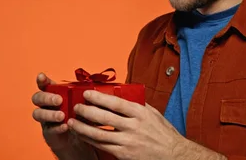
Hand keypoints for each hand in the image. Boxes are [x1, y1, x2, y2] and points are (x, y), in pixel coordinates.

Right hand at [31, 73, 97, 159]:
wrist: (79, 136)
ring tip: (62, 116)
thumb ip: (84, 97)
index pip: (44, 84)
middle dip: (47, 98)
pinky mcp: (48, 132)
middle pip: (37, 98)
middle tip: (59, 100)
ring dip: (50, 114)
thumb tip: (93, 90)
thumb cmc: (81, 114)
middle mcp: (46, 105)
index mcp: (54, 94)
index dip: (41, 80)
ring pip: (38, 113)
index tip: (42, 76)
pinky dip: (57, 127)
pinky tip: (65, 126)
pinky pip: (48, 129)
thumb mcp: (84, 104)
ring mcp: (45, 118)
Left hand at [68, 90, 226, 159]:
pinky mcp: (124, 155)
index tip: (87, 93)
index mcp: (140, 113)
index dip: (99, 98)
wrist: (173, 155)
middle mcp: (133, 127)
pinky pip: (103, 146)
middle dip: (86, 111)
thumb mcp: (154, 114)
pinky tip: (82, 135)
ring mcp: (128, 142)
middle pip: (104, 118)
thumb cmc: (163, 134)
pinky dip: (90, 140)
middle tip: (76, 107)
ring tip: (71, 122)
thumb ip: (138, 104)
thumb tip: (123, 94)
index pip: (115, 103)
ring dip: (83, 128)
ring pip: (99, 134)